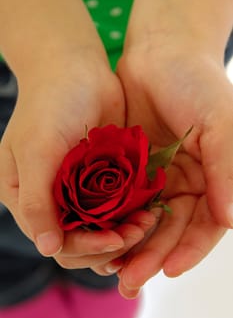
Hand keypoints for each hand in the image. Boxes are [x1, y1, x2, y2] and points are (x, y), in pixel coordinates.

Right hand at [0, 49, 135, 264]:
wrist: (75, 69)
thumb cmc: (50, 104)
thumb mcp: (37, 150)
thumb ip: (36, 199)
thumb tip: (46, 248)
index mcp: (28, 198)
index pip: (56, 241)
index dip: (86, 246)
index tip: (115, 239)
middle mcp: (52, 200)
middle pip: (81, 242)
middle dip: (110, 243)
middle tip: (137, 232)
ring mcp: (79, 192)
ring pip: (103, 229)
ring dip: (126, 232)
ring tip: (147, 222)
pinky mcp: (102, 180)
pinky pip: (119, 208)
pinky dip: (133, 214)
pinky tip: (150, 210)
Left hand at [114, 42, 232, 297]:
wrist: (161, 55)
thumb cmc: (196, 84)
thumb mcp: (220, 124)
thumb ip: (229, 169)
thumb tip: (232, 219)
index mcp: (213, 180)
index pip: (206, 225)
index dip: (190, 249)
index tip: (170, 269)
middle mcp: (186, 185)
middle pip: (171, 231)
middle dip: (152, 256)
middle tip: (130, 282)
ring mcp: (157, 179)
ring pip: (144, 222)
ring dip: (130, 247)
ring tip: (112, 272)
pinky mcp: (130, 170)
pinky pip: (121, 202)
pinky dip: (112, 221)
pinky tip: (100, 238)